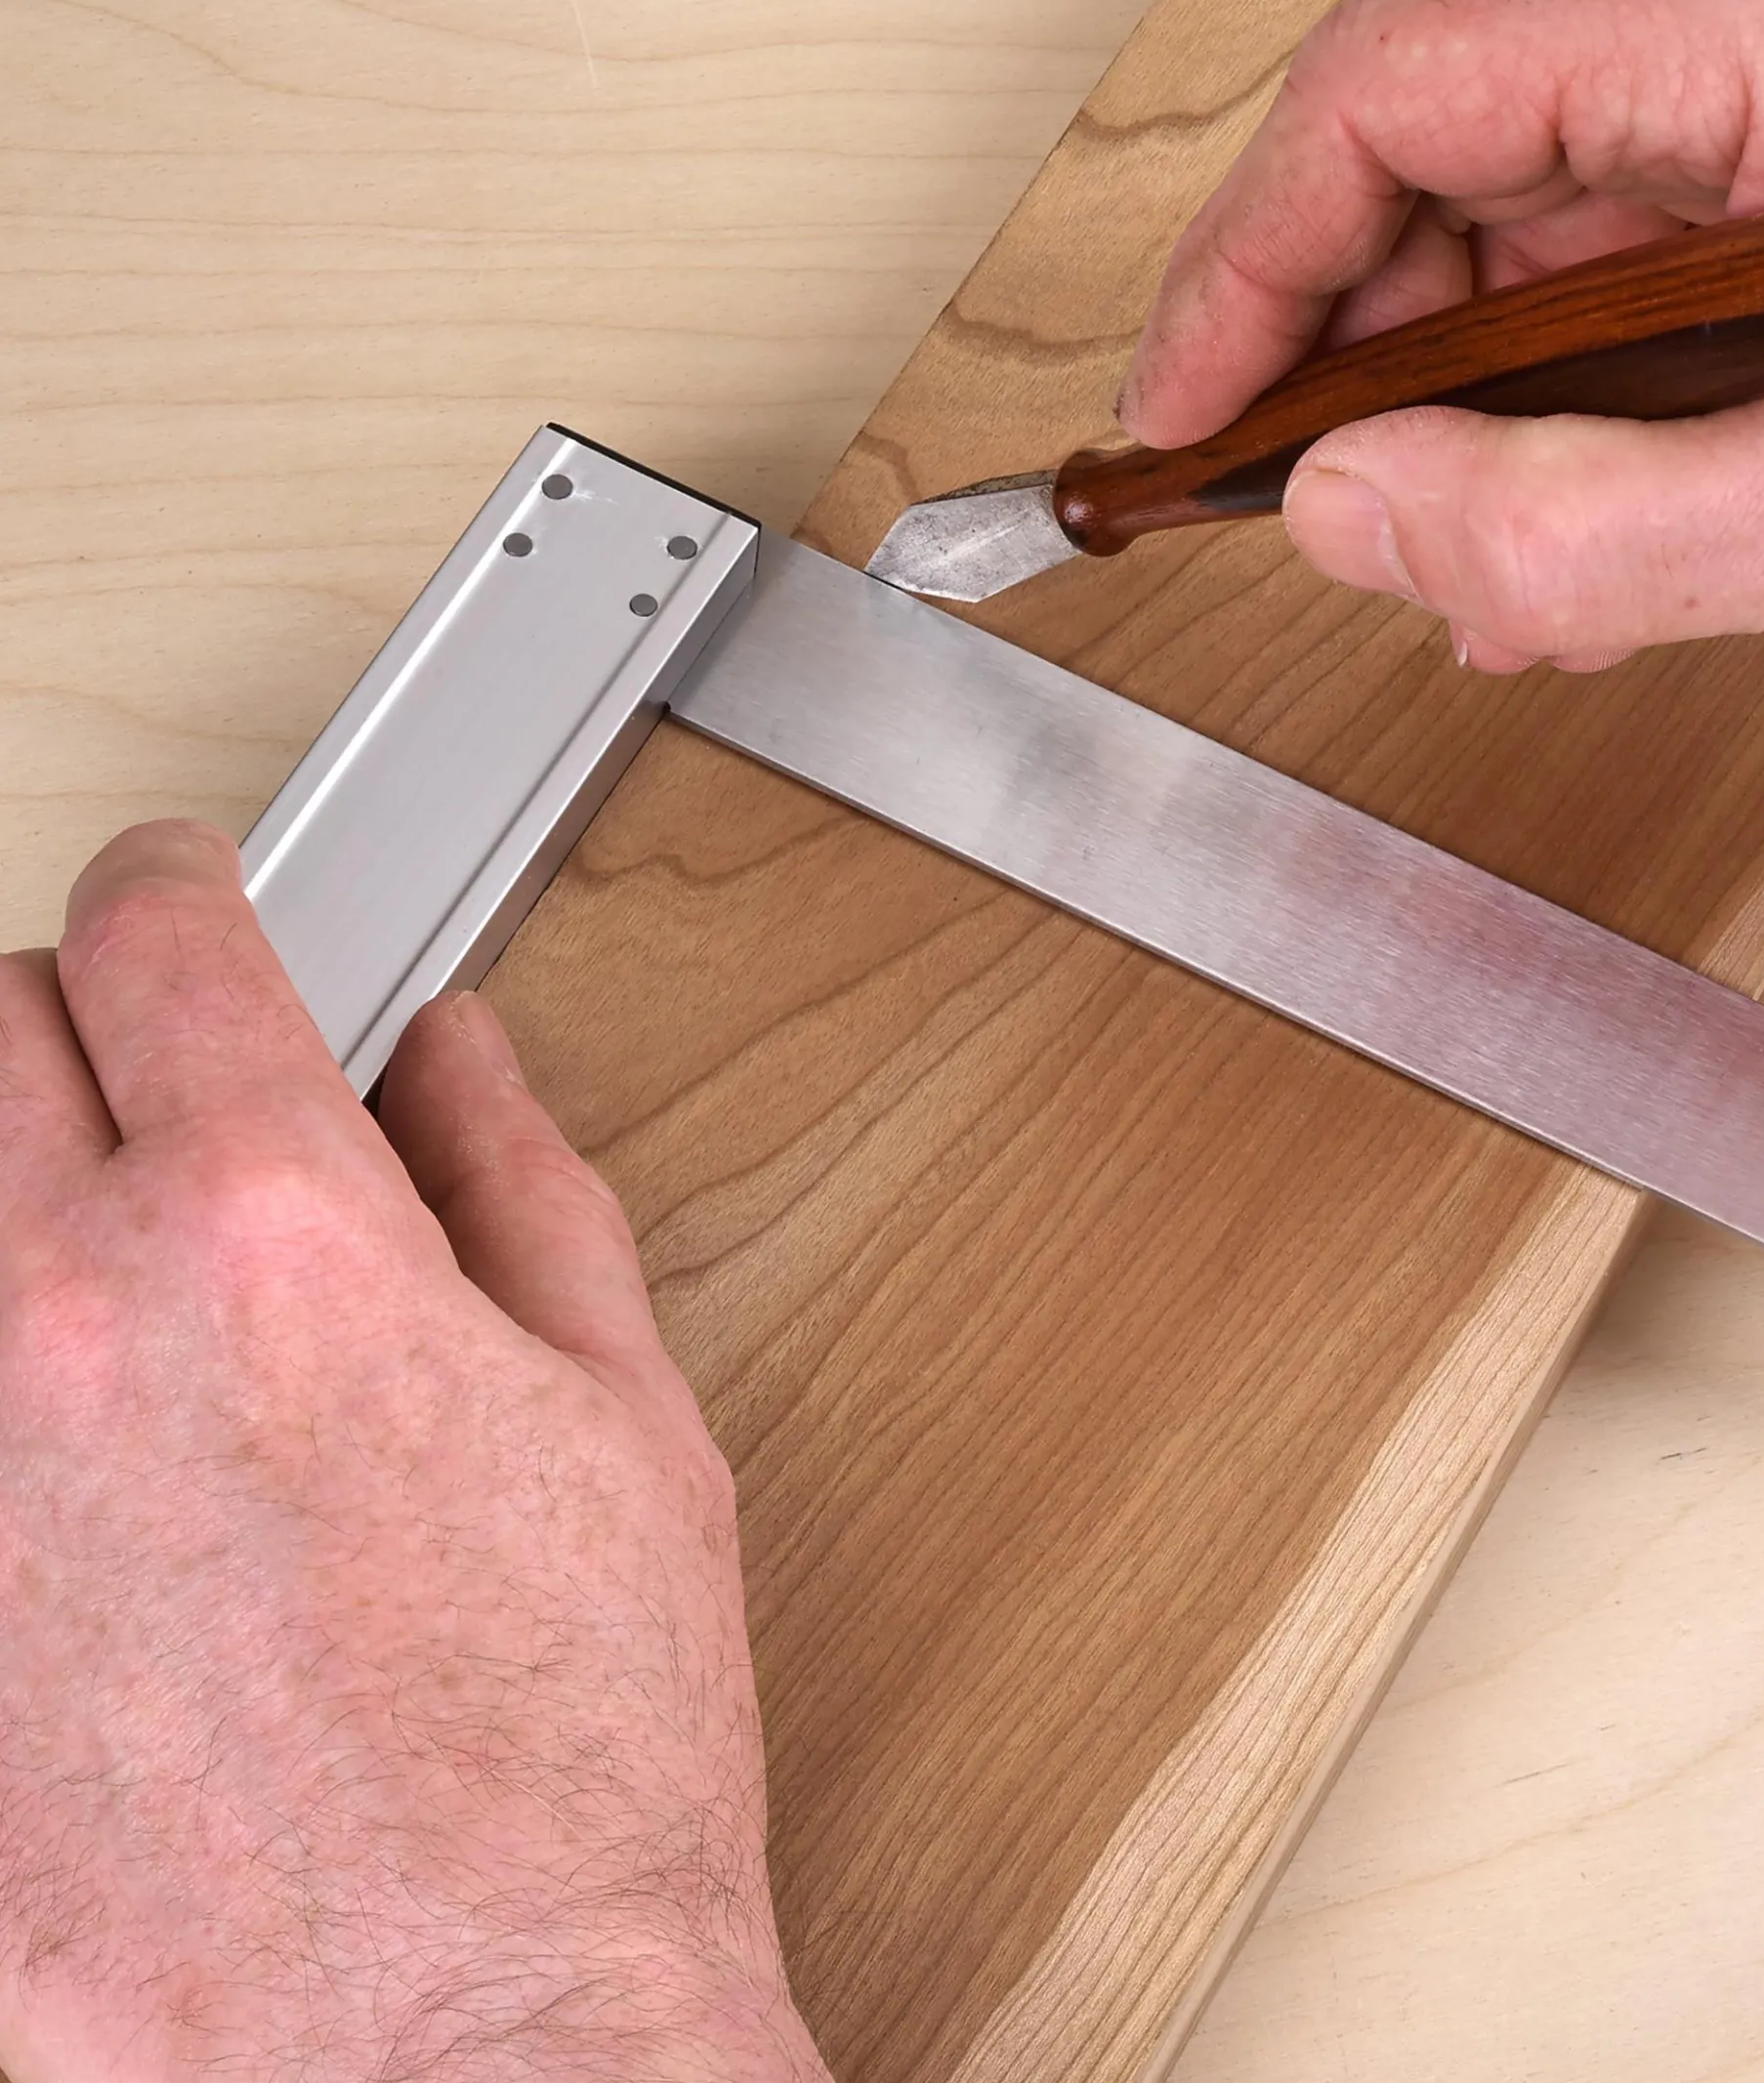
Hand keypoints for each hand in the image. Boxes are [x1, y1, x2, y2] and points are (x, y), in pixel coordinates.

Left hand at [0, 821, 827, 2081]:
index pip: (164, 939)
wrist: (462, 2062)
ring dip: (13, 1194)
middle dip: (76, 1015)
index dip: (186, 880)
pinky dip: (4, 1379)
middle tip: (165, 1075)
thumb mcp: (621, 1419)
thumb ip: (521, 1187)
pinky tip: (98, 1461)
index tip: (197, 890)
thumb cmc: (570, 1767)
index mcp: (271, 1243)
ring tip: (128, 1274)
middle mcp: (61, 1334)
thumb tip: (461, 1060)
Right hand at [1118, 0, 1763, 669]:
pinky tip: (1583, 540)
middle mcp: (1751, 13)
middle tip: (1327, 529)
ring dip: (1457, 421)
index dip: (1240, 271)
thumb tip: (1348, 517)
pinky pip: (1605, 279)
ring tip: (1482, 574)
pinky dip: (1557, 420)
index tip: (1182, 422)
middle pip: (1426, 167)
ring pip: (1508, 239)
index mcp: (1752, 16)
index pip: (1383, 99)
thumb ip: (1588, 532)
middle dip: (1349, 369)